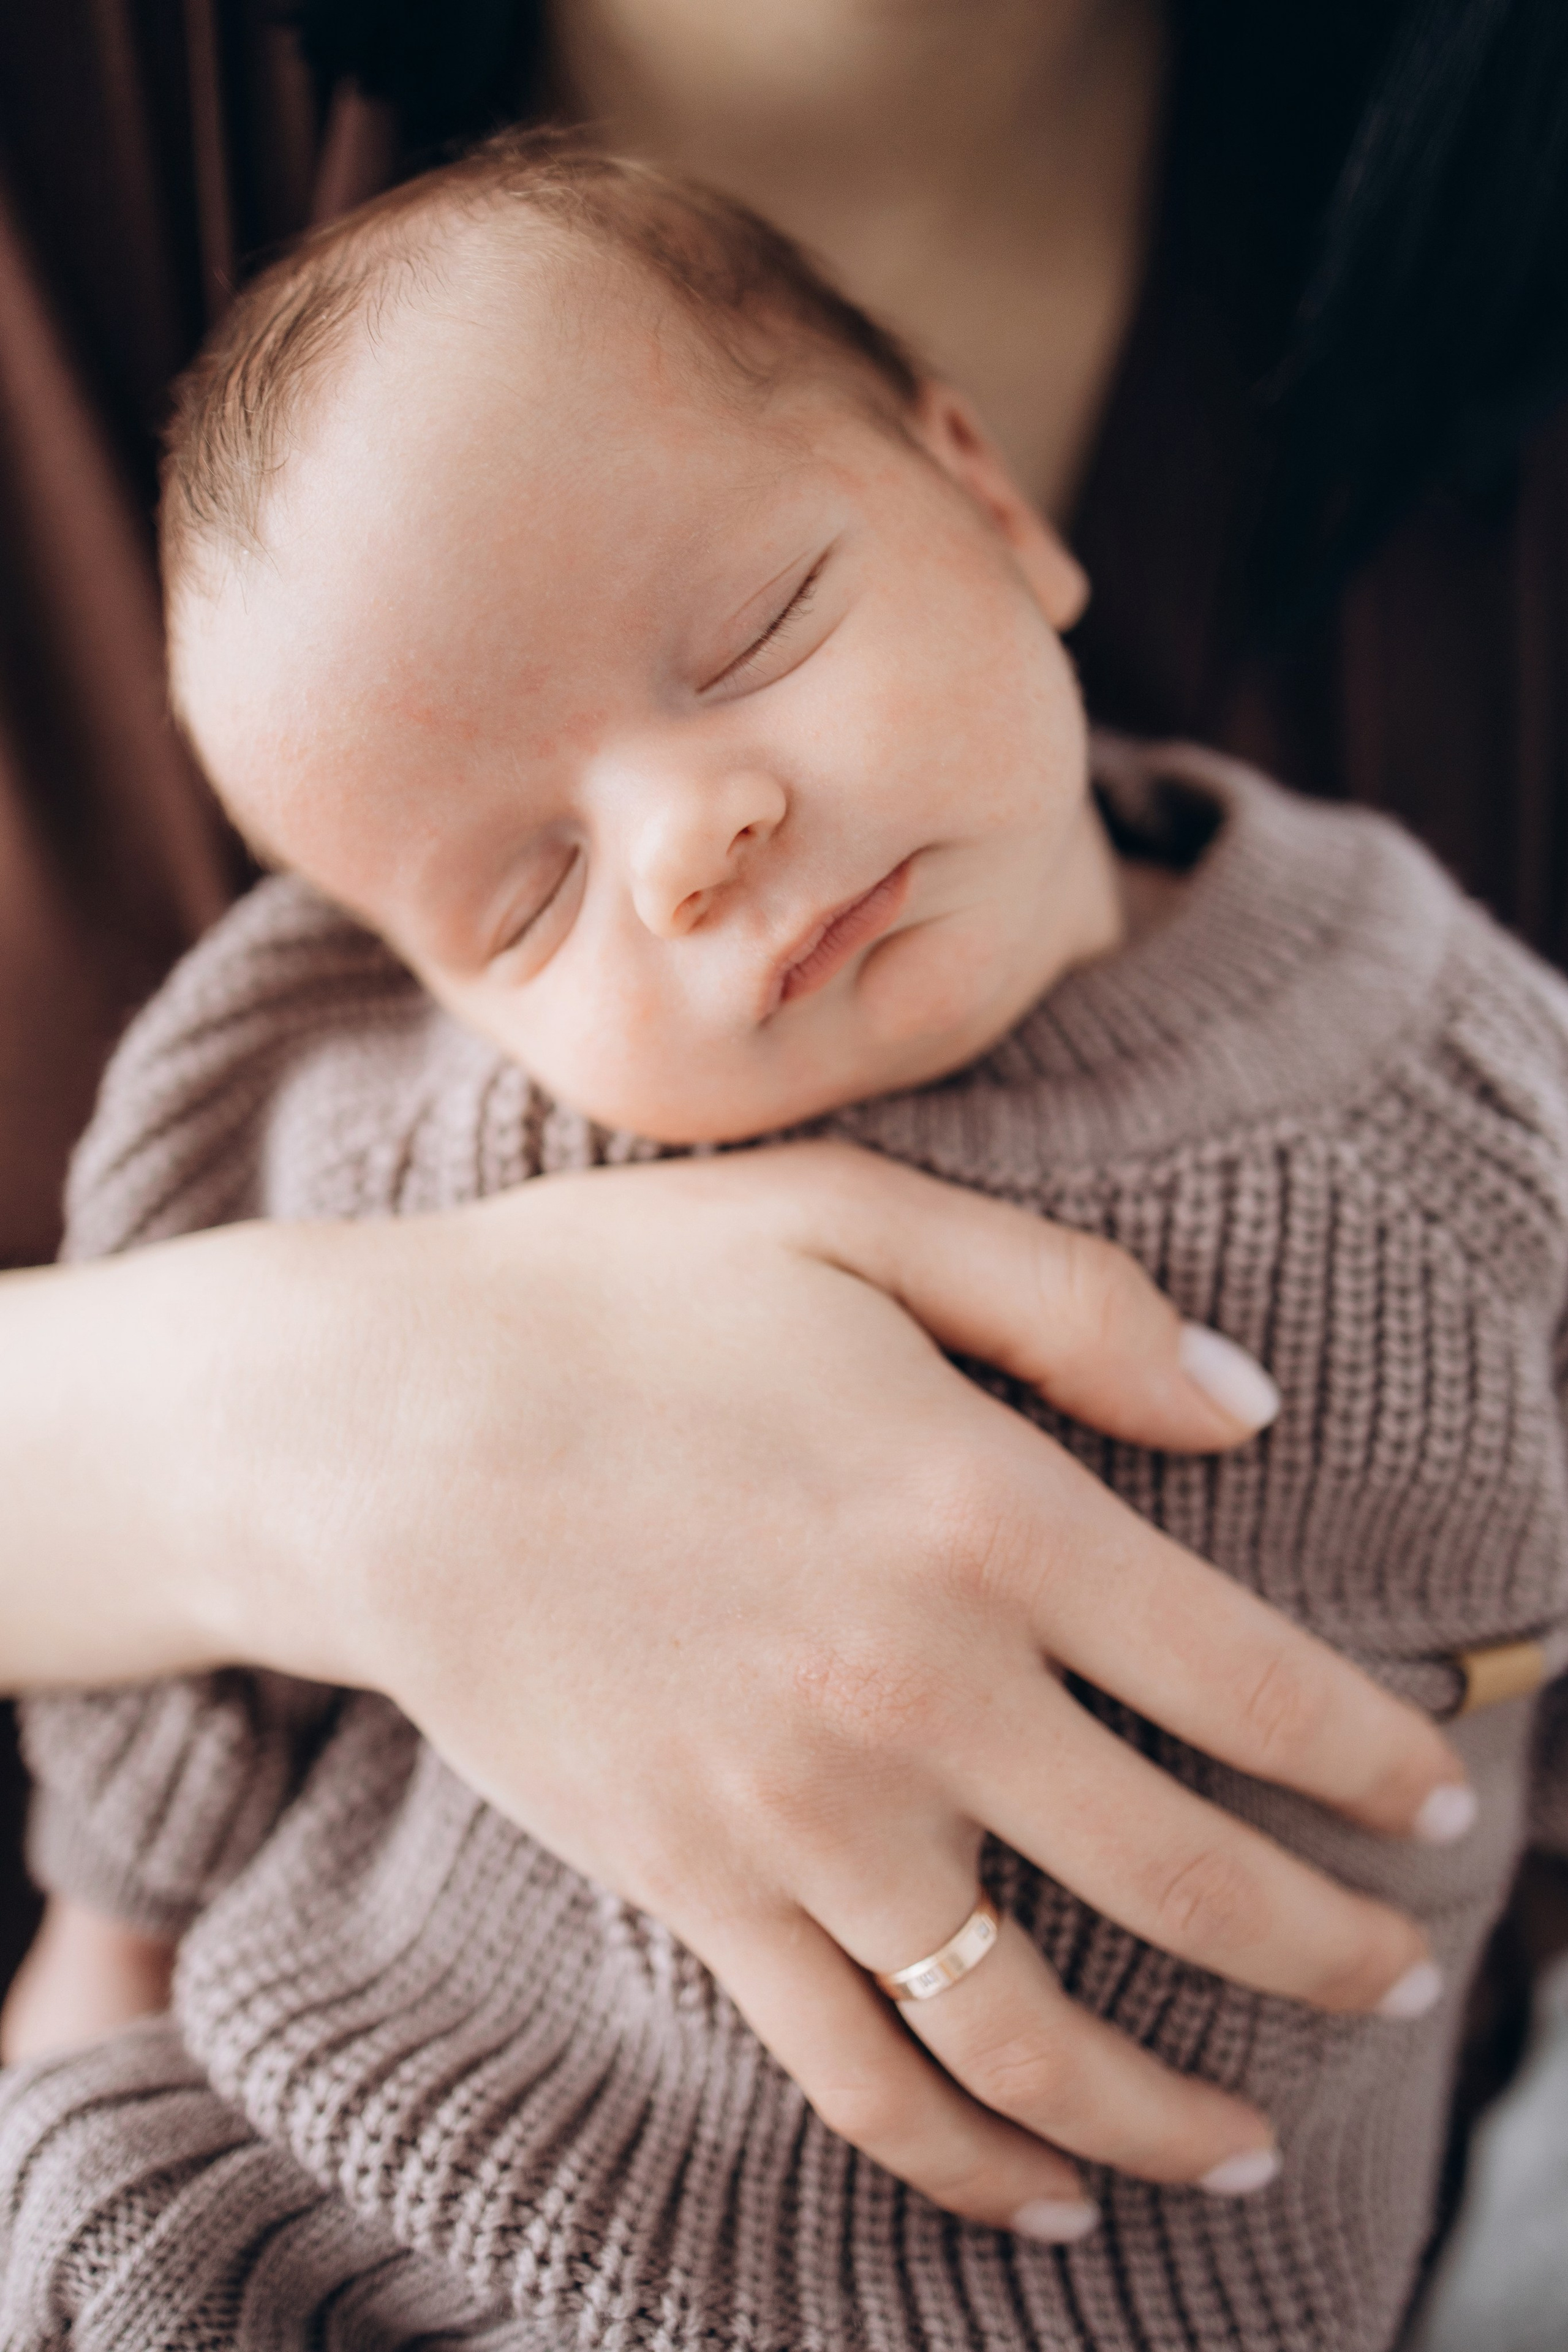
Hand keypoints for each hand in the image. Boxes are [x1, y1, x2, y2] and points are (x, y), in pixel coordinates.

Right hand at [0, 1143, 1468, 2234]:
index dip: (1373, 1761)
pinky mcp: (696, 1891)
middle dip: (1328, 1949)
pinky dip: (964, 2166)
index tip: (1441, 1809)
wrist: (367, 1427)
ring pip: (1035, 2030)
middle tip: (1404, 1979)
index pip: (1249, 1683)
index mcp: (981, 1512)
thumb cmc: (612, 1301)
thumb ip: (1070, 1302)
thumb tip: (1251, 1405)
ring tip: (1260, 2143)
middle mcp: (917, 1690)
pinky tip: (1048, 2206)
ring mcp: (802, 1816)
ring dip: (1174, 2109)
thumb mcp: (851, 1216)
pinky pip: (857, 2073)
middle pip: (1183, 1880)